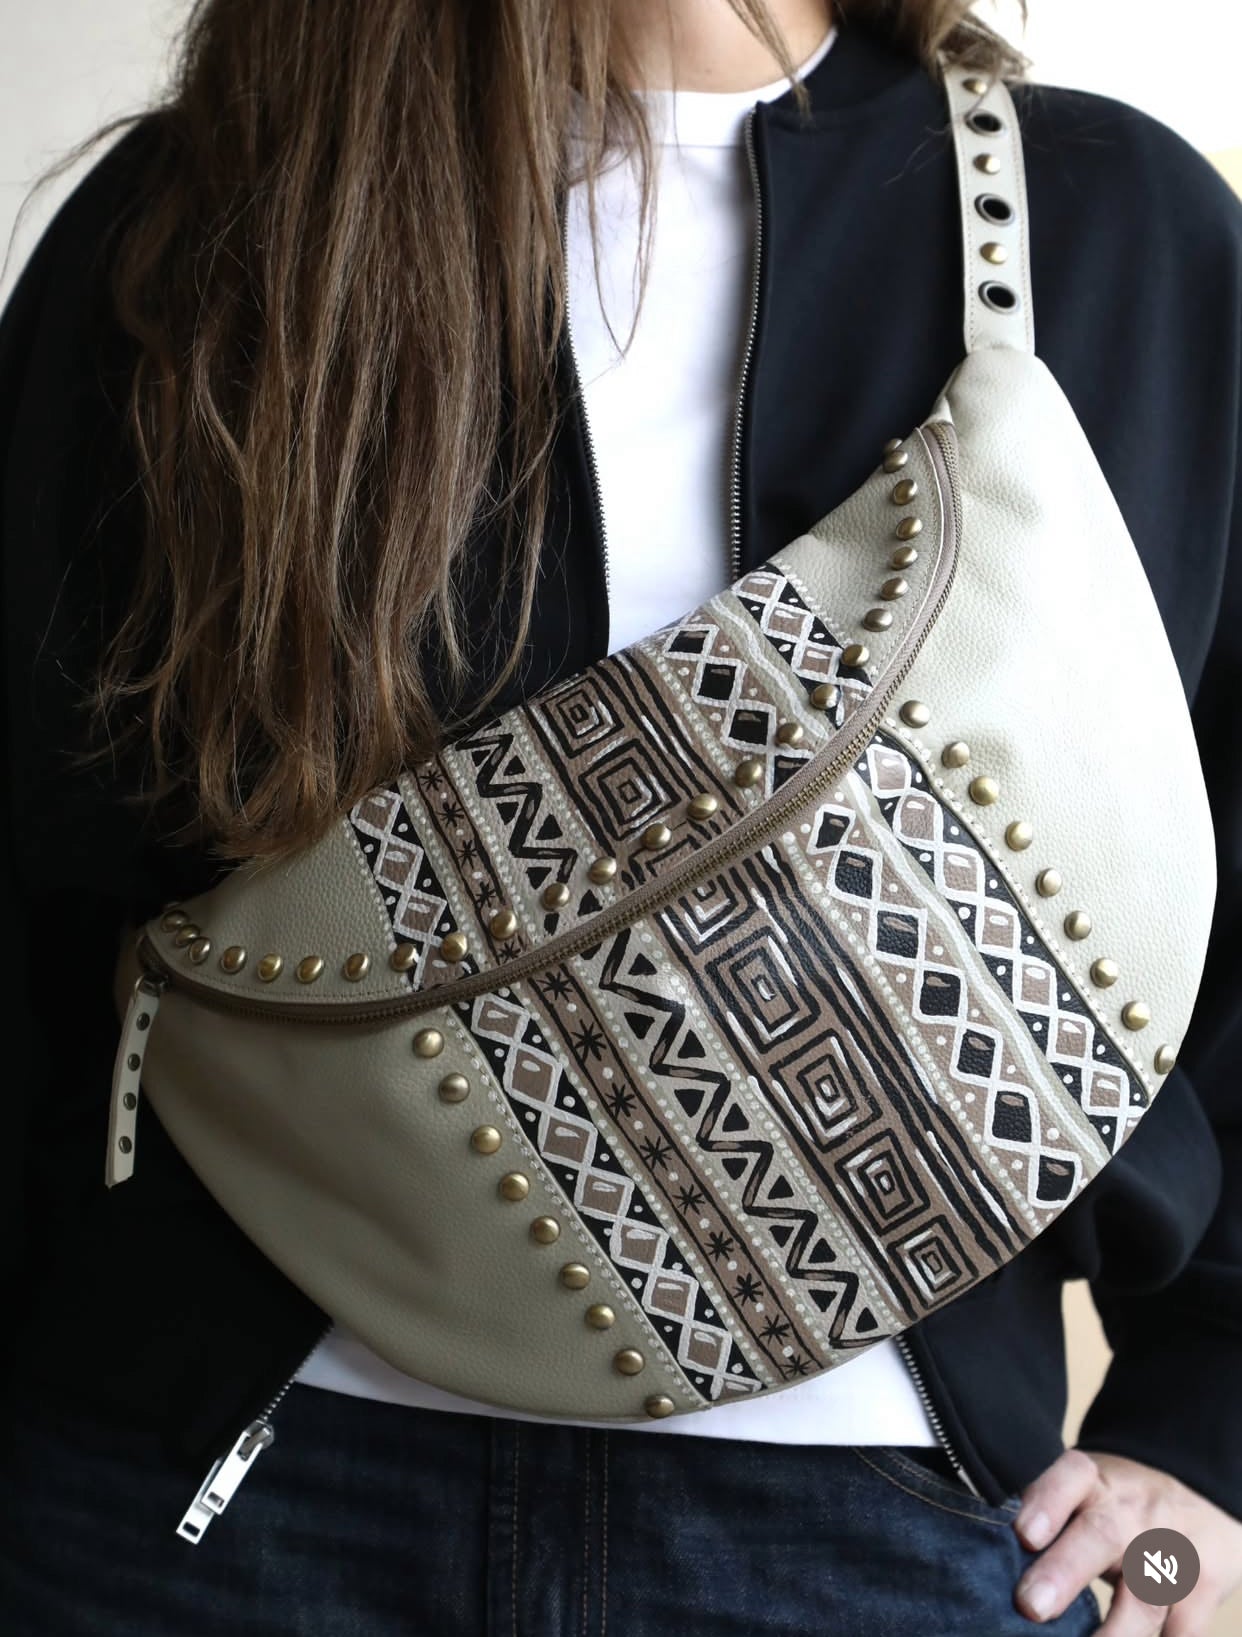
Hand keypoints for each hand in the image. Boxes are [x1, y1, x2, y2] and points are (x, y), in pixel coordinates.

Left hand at [1011, 1449, 1241, 1633]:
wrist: (1195, 1491)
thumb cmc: (1114, 1501)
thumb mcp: (1081, 1490)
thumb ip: (1043, 1517)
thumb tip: (989, 1558)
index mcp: (1093, 1480)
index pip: (1069, 1477)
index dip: (1046, 1504)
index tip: (1024, 1534)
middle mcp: (1132, 1512)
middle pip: (1100, 1535)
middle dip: (1064, 1573)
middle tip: (1031, 1606)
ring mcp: (1171, 1552)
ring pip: (1145, 1600)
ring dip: (1112, 1635)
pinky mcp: (1203, 1591)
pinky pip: (1180, 1633)